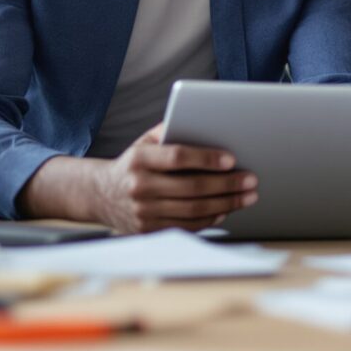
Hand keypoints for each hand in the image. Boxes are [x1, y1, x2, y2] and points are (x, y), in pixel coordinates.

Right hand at [88, 124, 257, 234]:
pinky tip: (226, 209)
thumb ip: (169, 130)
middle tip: (251, 180)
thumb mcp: (143, 142)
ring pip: (193, 210)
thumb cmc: (132, 164)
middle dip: (227, 184)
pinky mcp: (148, 230)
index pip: (178, 157)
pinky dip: (210, 219)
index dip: (207, 158)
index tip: (231, 159)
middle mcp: (140, 187)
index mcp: (139, 159)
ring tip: (247, 196)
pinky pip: (186, 226)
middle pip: (192, 187)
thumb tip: (202, 119)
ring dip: (226, 203)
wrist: (99, 195)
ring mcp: (143, 212)